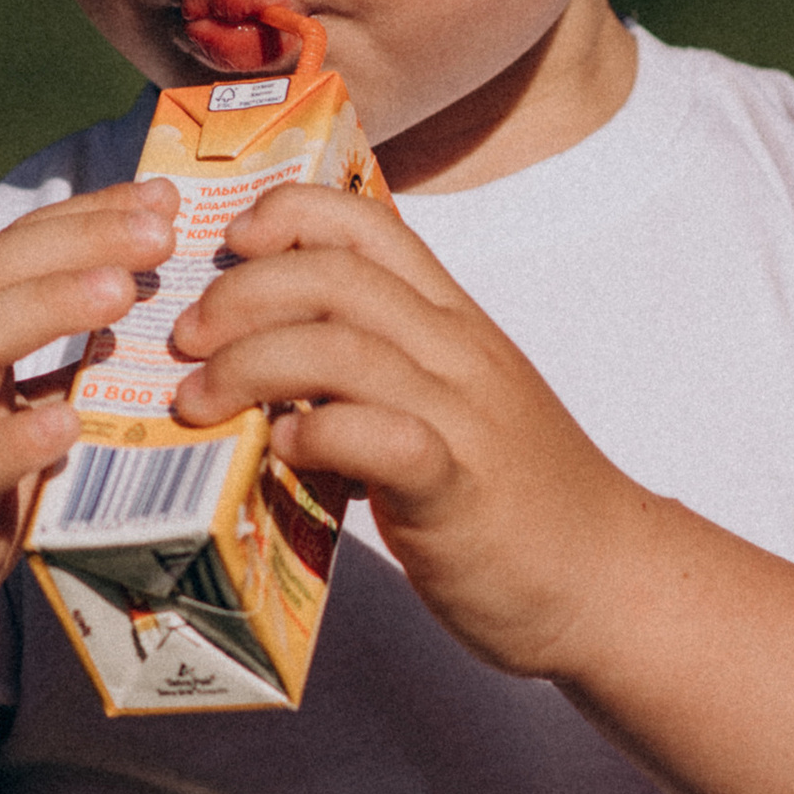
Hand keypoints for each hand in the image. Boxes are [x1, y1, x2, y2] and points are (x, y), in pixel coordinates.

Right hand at [0, 183, 176, 697]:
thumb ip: (43, 362)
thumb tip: (130, 302)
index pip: (9, 248)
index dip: (84, 215)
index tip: (163, 197)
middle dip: (76, 241)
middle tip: (160, 229)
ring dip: (42, 311)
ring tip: (119, 292)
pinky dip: (12, 443)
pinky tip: (67, 422)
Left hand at [168, 185, 637, 676]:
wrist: (607, 578)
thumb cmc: (515, 496)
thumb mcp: (450, 401)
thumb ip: (377, 370)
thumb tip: (263, 361)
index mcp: (452, 320)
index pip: (367, 223)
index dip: (286, 215)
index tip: (230, 245)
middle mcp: (458, 351)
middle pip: (335, 276)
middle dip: (239, 295)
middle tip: (187, 341)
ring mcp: (462, 416)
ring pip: (343, 346)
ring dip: (250, 364)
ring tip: (201, 401)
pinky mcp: (457, 488)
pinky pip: (379, 437)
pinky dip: (316, 435)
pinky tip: (283, 453)